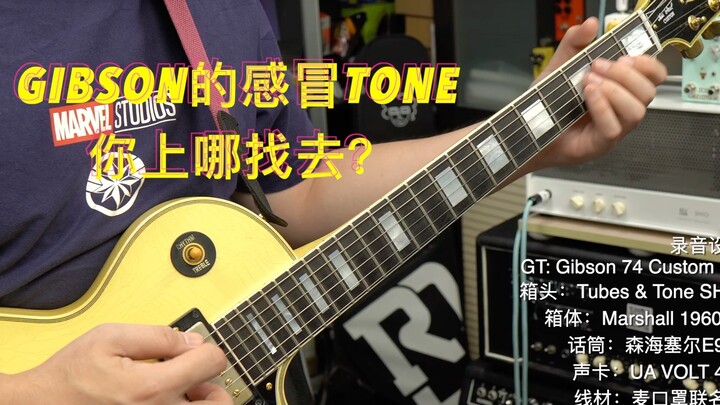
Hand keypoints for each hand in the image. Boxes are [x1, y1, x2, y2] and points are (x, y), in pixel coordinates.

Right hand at [12, 324, 231, 403]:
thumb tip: (192, 340)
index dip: (206, 348)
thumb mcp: (110, 338)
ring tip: (180, 393)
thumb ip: (158, 336)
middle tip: (194, 378)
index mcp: (152, 387)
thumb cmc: (69, 377)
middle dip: (214, 386)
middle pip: (220, 404)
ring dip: (201, 404)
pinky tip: (161, 403)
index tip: (192, 348)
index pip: (212, 362)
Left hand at [528, 17, 666, 169]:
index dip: (648, 65)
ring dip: (614, 91)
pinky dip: (602, 107)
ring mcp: (614, 129)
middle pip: (648, 92)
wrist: (528, 129)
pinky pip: (613, 128)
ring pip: (636, 111)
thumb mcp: (560, 66)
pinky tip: (588, 96)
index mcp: (621, 90)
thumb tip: (590, 25)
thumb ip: (575, 43)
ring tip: (589, 82)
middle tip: (597, 66)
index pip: (654, 77)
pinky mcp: (599, 145)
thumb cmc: (548, 103)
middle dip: (625, 74)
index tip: (626, 56)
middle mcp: (622, 110)